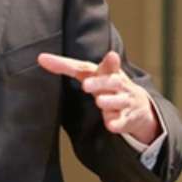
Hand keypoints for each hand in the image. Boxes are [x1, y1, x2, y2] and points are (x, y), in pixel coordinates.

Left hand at [37, 50, 160, 142]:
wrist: (140, 107)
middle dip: (100, 83)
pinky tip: (110, 124)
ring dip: (108, 101)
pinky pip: (121, 121)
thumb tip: (42, 58)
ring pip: (116, 101)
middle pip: (110, 81)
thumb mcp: (96, 75)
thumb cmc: (111, 87)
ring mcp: (123, 101)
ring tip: (100, 101)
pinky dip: (116, 123)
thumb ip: (70, 68)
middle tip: (86, 85)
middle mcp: (117, 84)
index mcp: (106, 72)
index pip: (85, 67)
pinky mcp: (127, 118)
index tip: (84, 57)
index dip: (72, 64)